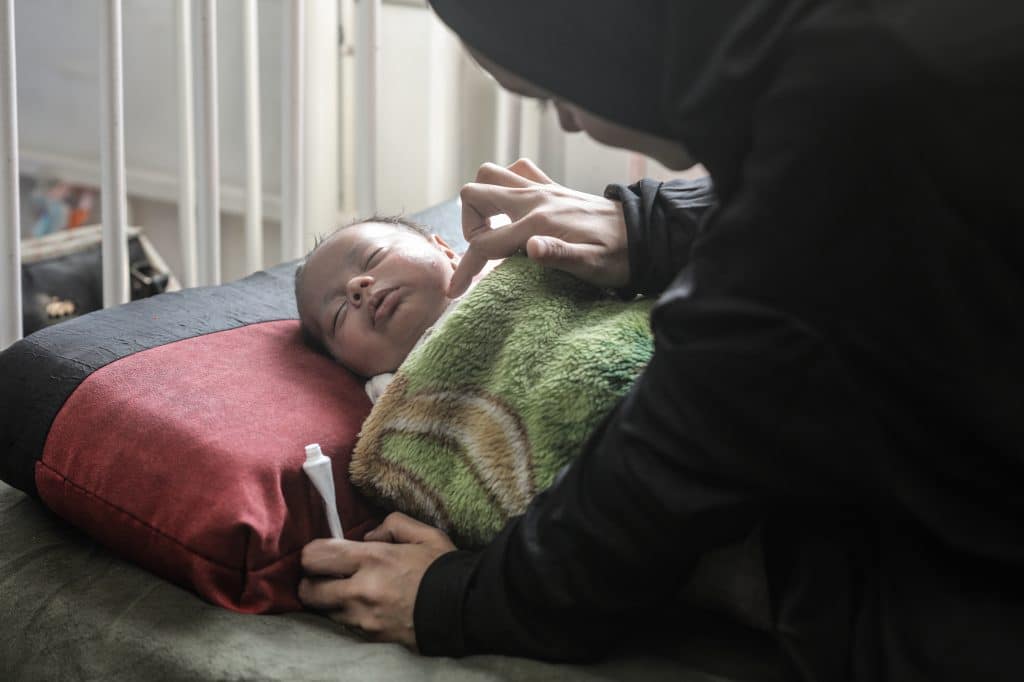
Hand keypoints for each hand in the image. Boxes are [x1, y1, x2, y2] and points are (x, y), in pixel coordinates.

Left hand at [298, 512, 455, 649]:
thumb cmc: (445, 568)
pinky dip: (348, 618)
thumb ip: (392, 524)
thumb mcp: (425, 534)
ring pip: (323, 613)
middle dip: (312, 582)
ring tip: (348, 594)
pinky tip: (366, 610)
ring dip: (329, 602)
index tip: (323, 554)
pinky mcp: (372, 639)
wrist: (467, 610)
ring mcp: (364, 619)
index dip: (312, 554)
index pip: (315, 557)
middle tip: (326, 577)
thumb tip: (368, 535)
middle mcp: (361, 591)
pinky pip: (345, 628)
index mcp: (372, 559)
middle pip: (308, 591)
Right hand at [448, 158, 629, 297]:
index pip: (484, 243)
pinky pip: (517, 171)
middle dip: (467, 224)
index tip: (456, 292)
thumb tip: (530, 248)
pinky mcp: (552, 187)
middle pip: (474, 193)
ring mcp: (542, 189)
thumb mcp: (592, 265)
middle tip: (482, 251)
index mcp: (538, 223)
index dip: (466, 268)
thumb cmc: (618, 256)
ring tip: (492, 229)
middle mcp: (535, 200)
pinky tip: (515, 210)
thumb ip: (559, 255)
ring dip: (482, 200)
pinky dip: (506, 185)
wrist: (644, 233)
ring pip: (490, 175)